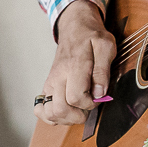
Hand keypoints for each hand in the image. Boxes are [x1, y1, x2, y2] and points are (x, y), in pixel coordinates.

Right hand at [35, 0, 116, 125]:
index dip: (90, 103)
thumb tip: (99, 93)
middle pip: (60, 109)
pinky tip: (65, 112)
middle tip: (89, 105)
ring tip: (79, 109)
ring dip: (66, 118)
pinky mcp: (48, 87)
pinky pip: (41, 110)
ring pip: (50, 113)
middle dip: (78, 115)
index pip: (76, 97)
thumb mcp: (106, 46)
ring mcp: (50, 83)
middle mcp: (58, 76)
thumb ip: (103, 70)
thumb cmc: (91, 37)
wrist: (74, 27)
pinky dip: (51, 117)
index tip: (98, 96)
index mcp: (74, 66)